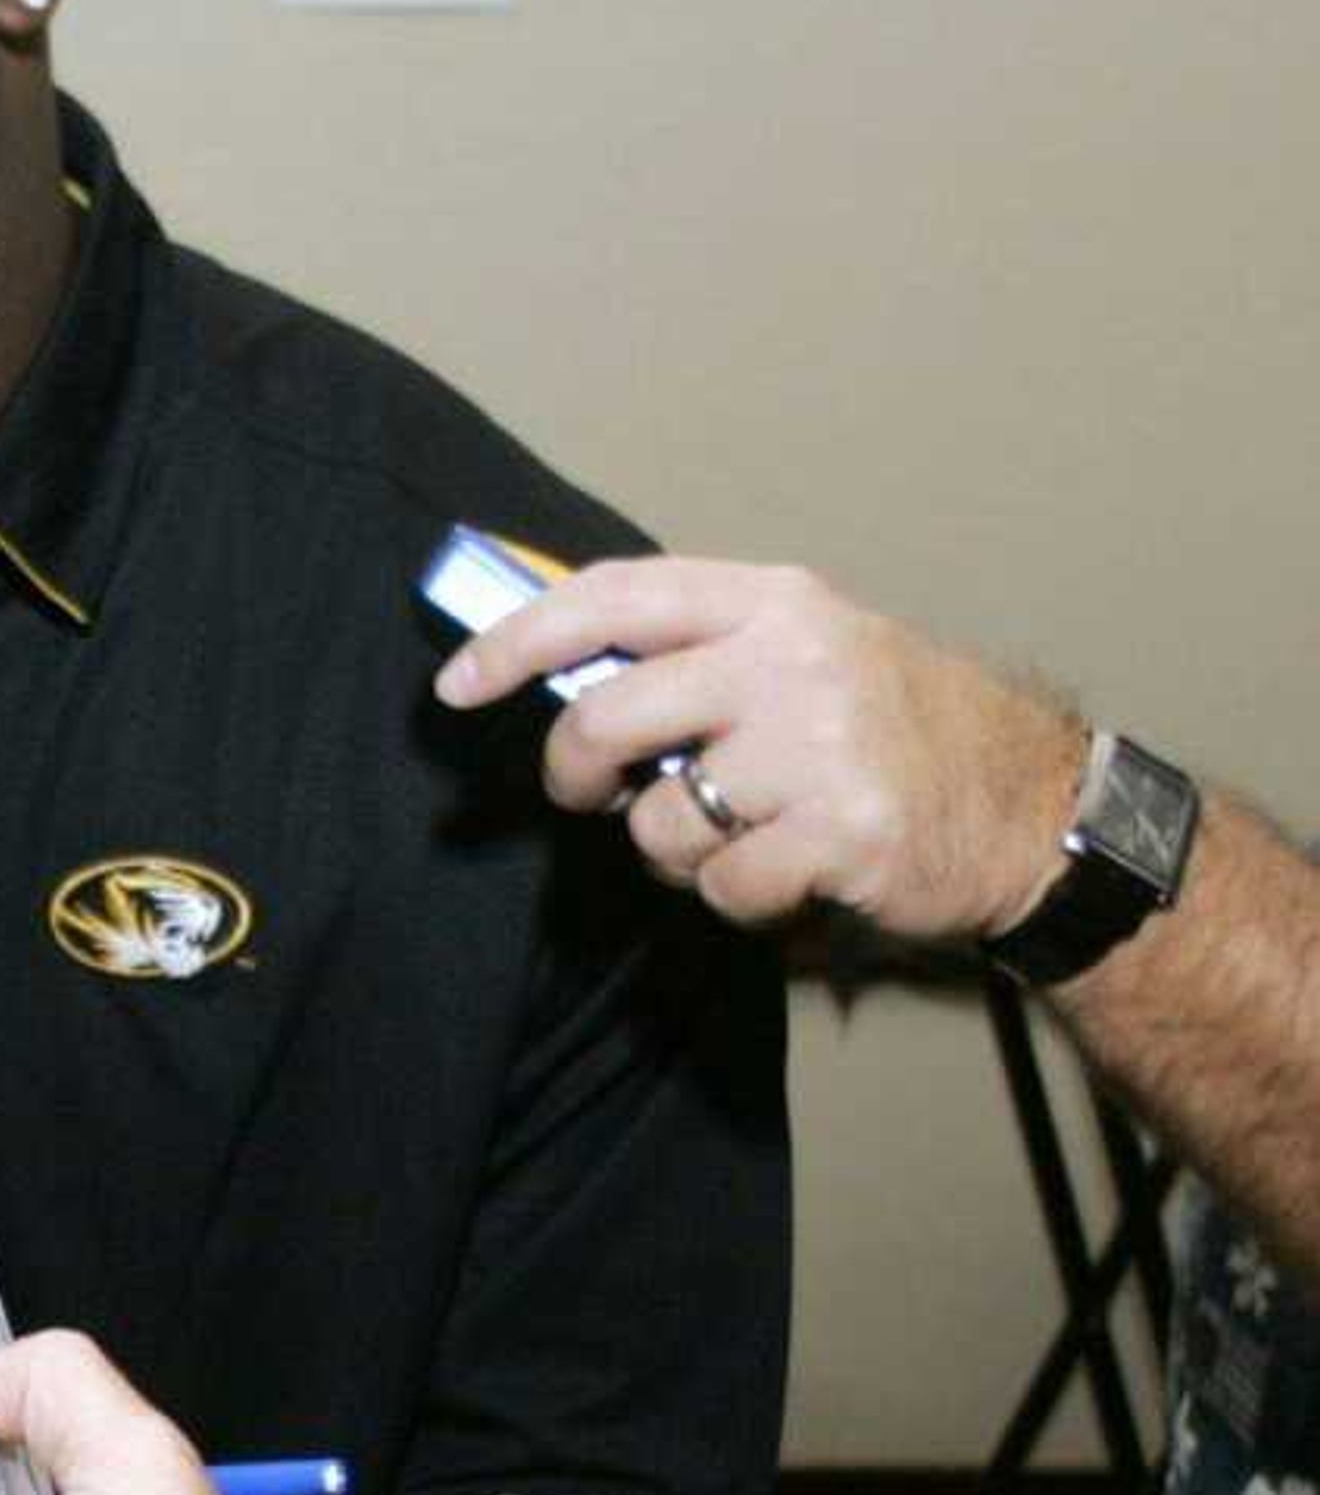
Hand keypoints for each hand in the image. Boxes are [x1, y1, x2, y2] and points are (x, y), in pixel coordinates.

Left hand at [429, 555, 1081, 939]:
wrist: (1037, 806)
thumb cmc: (898, 728)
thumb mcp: (807, 649)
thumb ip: (694, 650)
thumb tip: (551, 667)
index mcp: (773, 601)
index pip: (609, 596)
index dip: (517, 638)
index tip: (456, 683)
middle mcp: (791, 660)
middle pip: (604, 718)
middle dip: (576, 775)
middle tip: (598, 795)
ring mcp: (818, 747)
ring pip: (656, 820)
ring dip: (673, 851)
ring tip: (738, 835)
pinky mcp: (840, 834)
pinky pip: (719, 885)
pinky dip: (735, 898)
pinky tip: (789, 874)